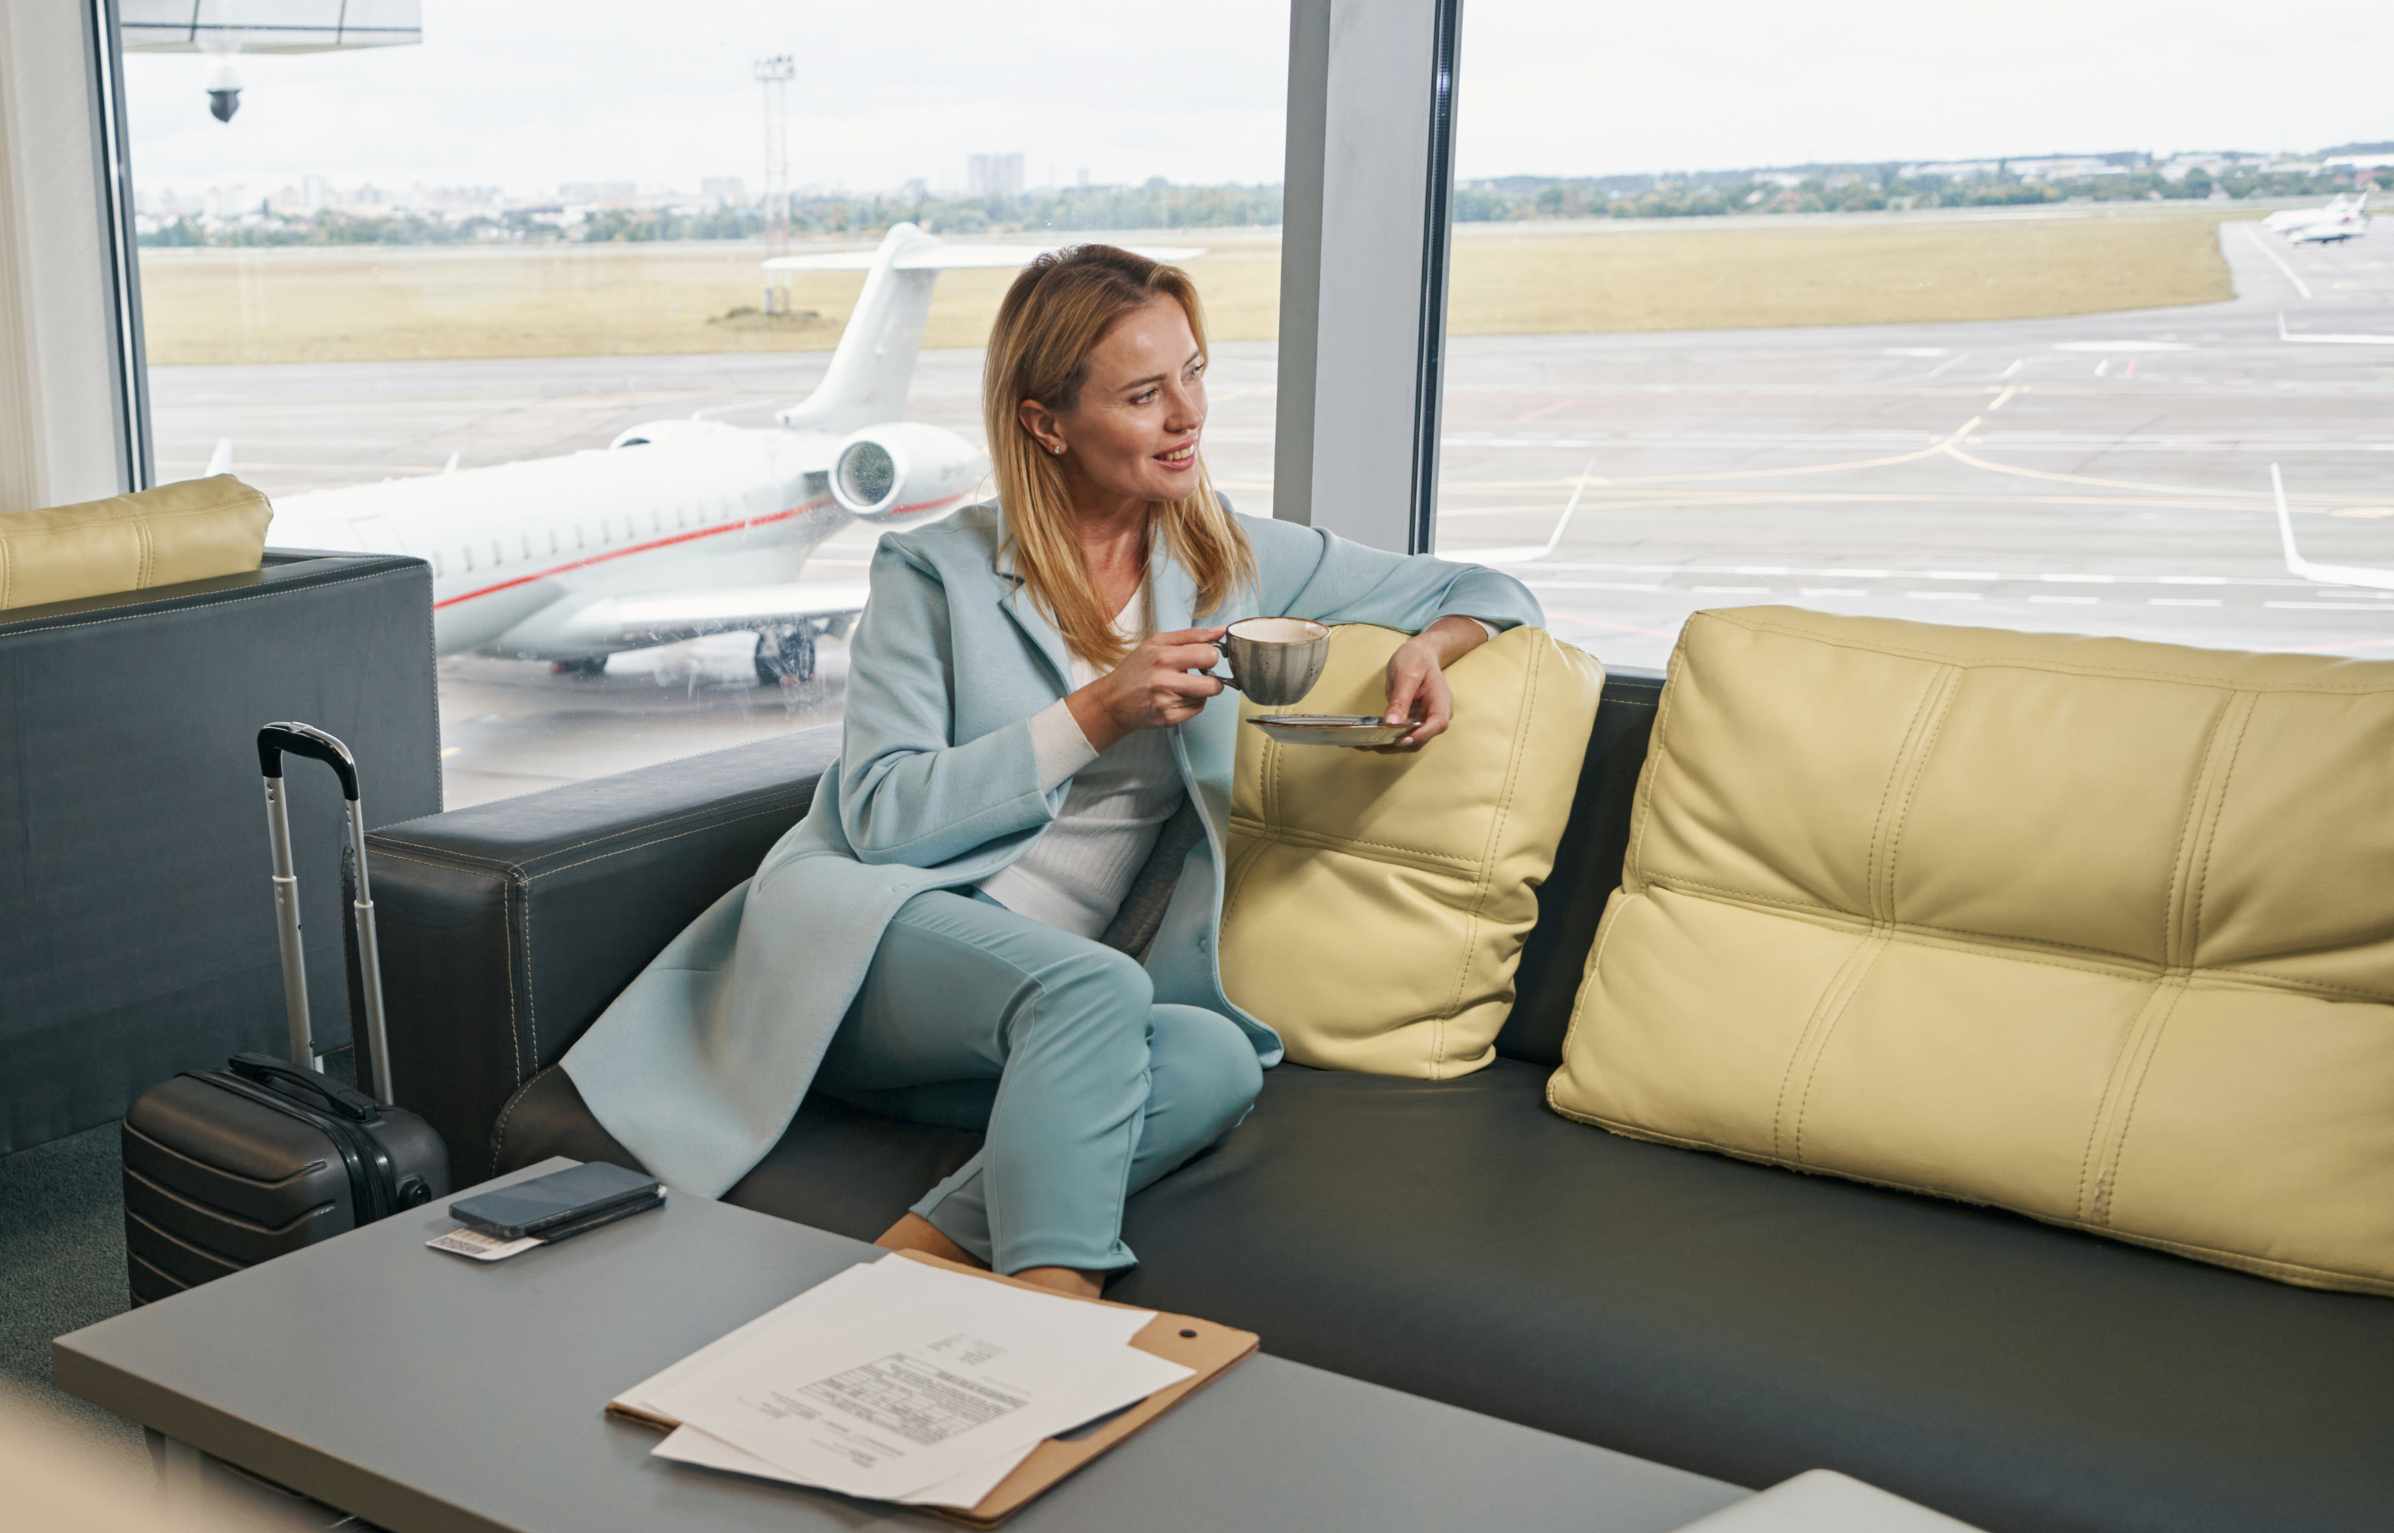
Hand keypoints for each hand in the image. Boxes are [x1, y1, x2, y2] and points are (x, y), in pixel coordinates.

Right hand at [1068, 626, 1227, 752]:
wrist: (1113, 700)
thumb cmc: (1135, 669)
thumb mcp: (1157, 642)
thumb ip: (1191, 636)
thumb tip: (1220, 632)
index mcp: (1163, 656)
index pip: (1209, 655)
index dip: (1211, 656)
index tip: (1204, 657)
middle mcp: (1164, 680)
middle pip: (1213, 684)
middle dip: (1213, 679)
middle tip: (1201, 675)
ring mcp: (1166, 702)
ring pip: (1205, 697)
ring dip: (1200, 692)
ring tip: (1182, 686)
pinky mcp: (1168, 718)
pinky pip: (1197, 710)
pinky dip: (1192, 703)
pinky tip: (1177, 697)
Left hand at [1368, 638, 1452, 752]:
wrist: (1419, 653)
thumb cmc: (1417, 659)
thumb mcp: (1407, 675)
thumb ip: (1400, 700)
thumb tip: (1391, 723)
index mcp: (1440, 702)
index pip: (1437, 724)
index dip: (1421, 735)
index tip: (1400, 739)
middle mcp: (1433, 716)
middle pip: (1420, 738)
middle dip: (1396, 744)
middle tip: (1371, 743)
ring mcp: (1422, 720)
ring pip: (1407, 740)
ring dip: (1387, 744)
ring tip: (1363, 743)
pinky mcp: (1409, 722)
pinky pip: (1399, 734)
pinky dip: (1384, 738)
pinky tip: (1365, 738)